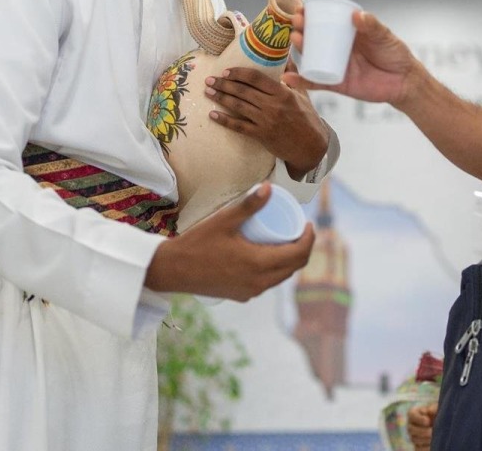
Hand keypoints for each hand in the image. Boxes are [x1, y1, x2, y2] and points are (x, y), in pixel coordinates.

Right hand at [145, 183, 313, 300]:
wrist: (172, 271)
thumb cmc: (197, 244)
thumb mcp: (224, 220)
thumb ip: (248, 205)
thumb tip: (270, 187)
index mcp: (259, 265)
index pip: (298, 255)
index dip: (309, 239)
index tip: (309, 224)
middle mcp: (259, 283)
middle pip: (294, 268)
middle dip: (303, 248)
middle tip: (300, 230)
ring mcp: (250, 292)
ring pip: (281, 277)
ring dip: (290, 261)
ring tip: (287, 240)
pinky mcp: (241, 295)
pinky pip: (267, 283)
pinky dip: (275, 270)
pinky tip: (268, 257)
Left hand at [205, 68, 328, 174]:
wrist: (311, 146)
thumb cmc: (308, 118)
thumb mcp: (303, 94)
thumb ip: (293, 75)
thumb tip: (286, 57)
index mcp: (283, 93)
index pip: (256, 78)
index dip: (239, 73)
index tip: (226, 71)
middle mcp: (272, 105)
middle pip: (243, 91)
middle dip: (223, 84)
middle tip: (210, 79)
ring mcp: (266, 121)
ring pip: (238, 106)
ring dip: (221, 98)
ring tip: (208, 92)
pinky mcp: (261, 135)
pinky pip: (239, 126)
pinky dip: (224, 120)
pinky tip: (213, 115)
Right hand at [281, 9, 424, 107]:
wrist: (404, 81)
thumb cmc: (394, 53)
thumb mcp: (384, 36)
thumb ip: (372, 26)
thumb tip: (357, 15)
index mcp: (346, 33)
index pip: (323, 21)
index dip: (310, 15)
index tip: (301, 9)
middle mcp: (337, 48)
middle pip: (313, 38)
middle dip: (301, 30)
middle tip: (297, 23)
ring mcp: (335, 66)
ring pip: (311, 58)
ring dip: (299, 50)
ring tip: (295, 40)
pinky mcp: (336, 84)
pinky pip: (315, 82)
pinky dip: (301, 81)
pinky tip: (289, 77)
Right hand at [407, 402, 437, 450]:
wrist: (440, 425)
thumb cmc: (437, 414)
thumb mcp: (437, 408)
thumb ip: (434, 408)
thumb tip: (429, 411)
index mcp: (413, 414)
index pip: (412, 415)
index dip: (419, 419)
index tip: (428, 421)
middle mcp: (410, 426)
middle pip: (411, 429)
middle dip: (423, 431)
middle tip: (432, 431)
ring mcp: (413, 437)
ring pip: (415, 440)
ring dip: (425, 440)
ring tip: (435, 438)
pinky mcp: (417, 446)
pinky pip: (418, 449)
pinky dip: (425, 448)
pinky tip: (433, 446)